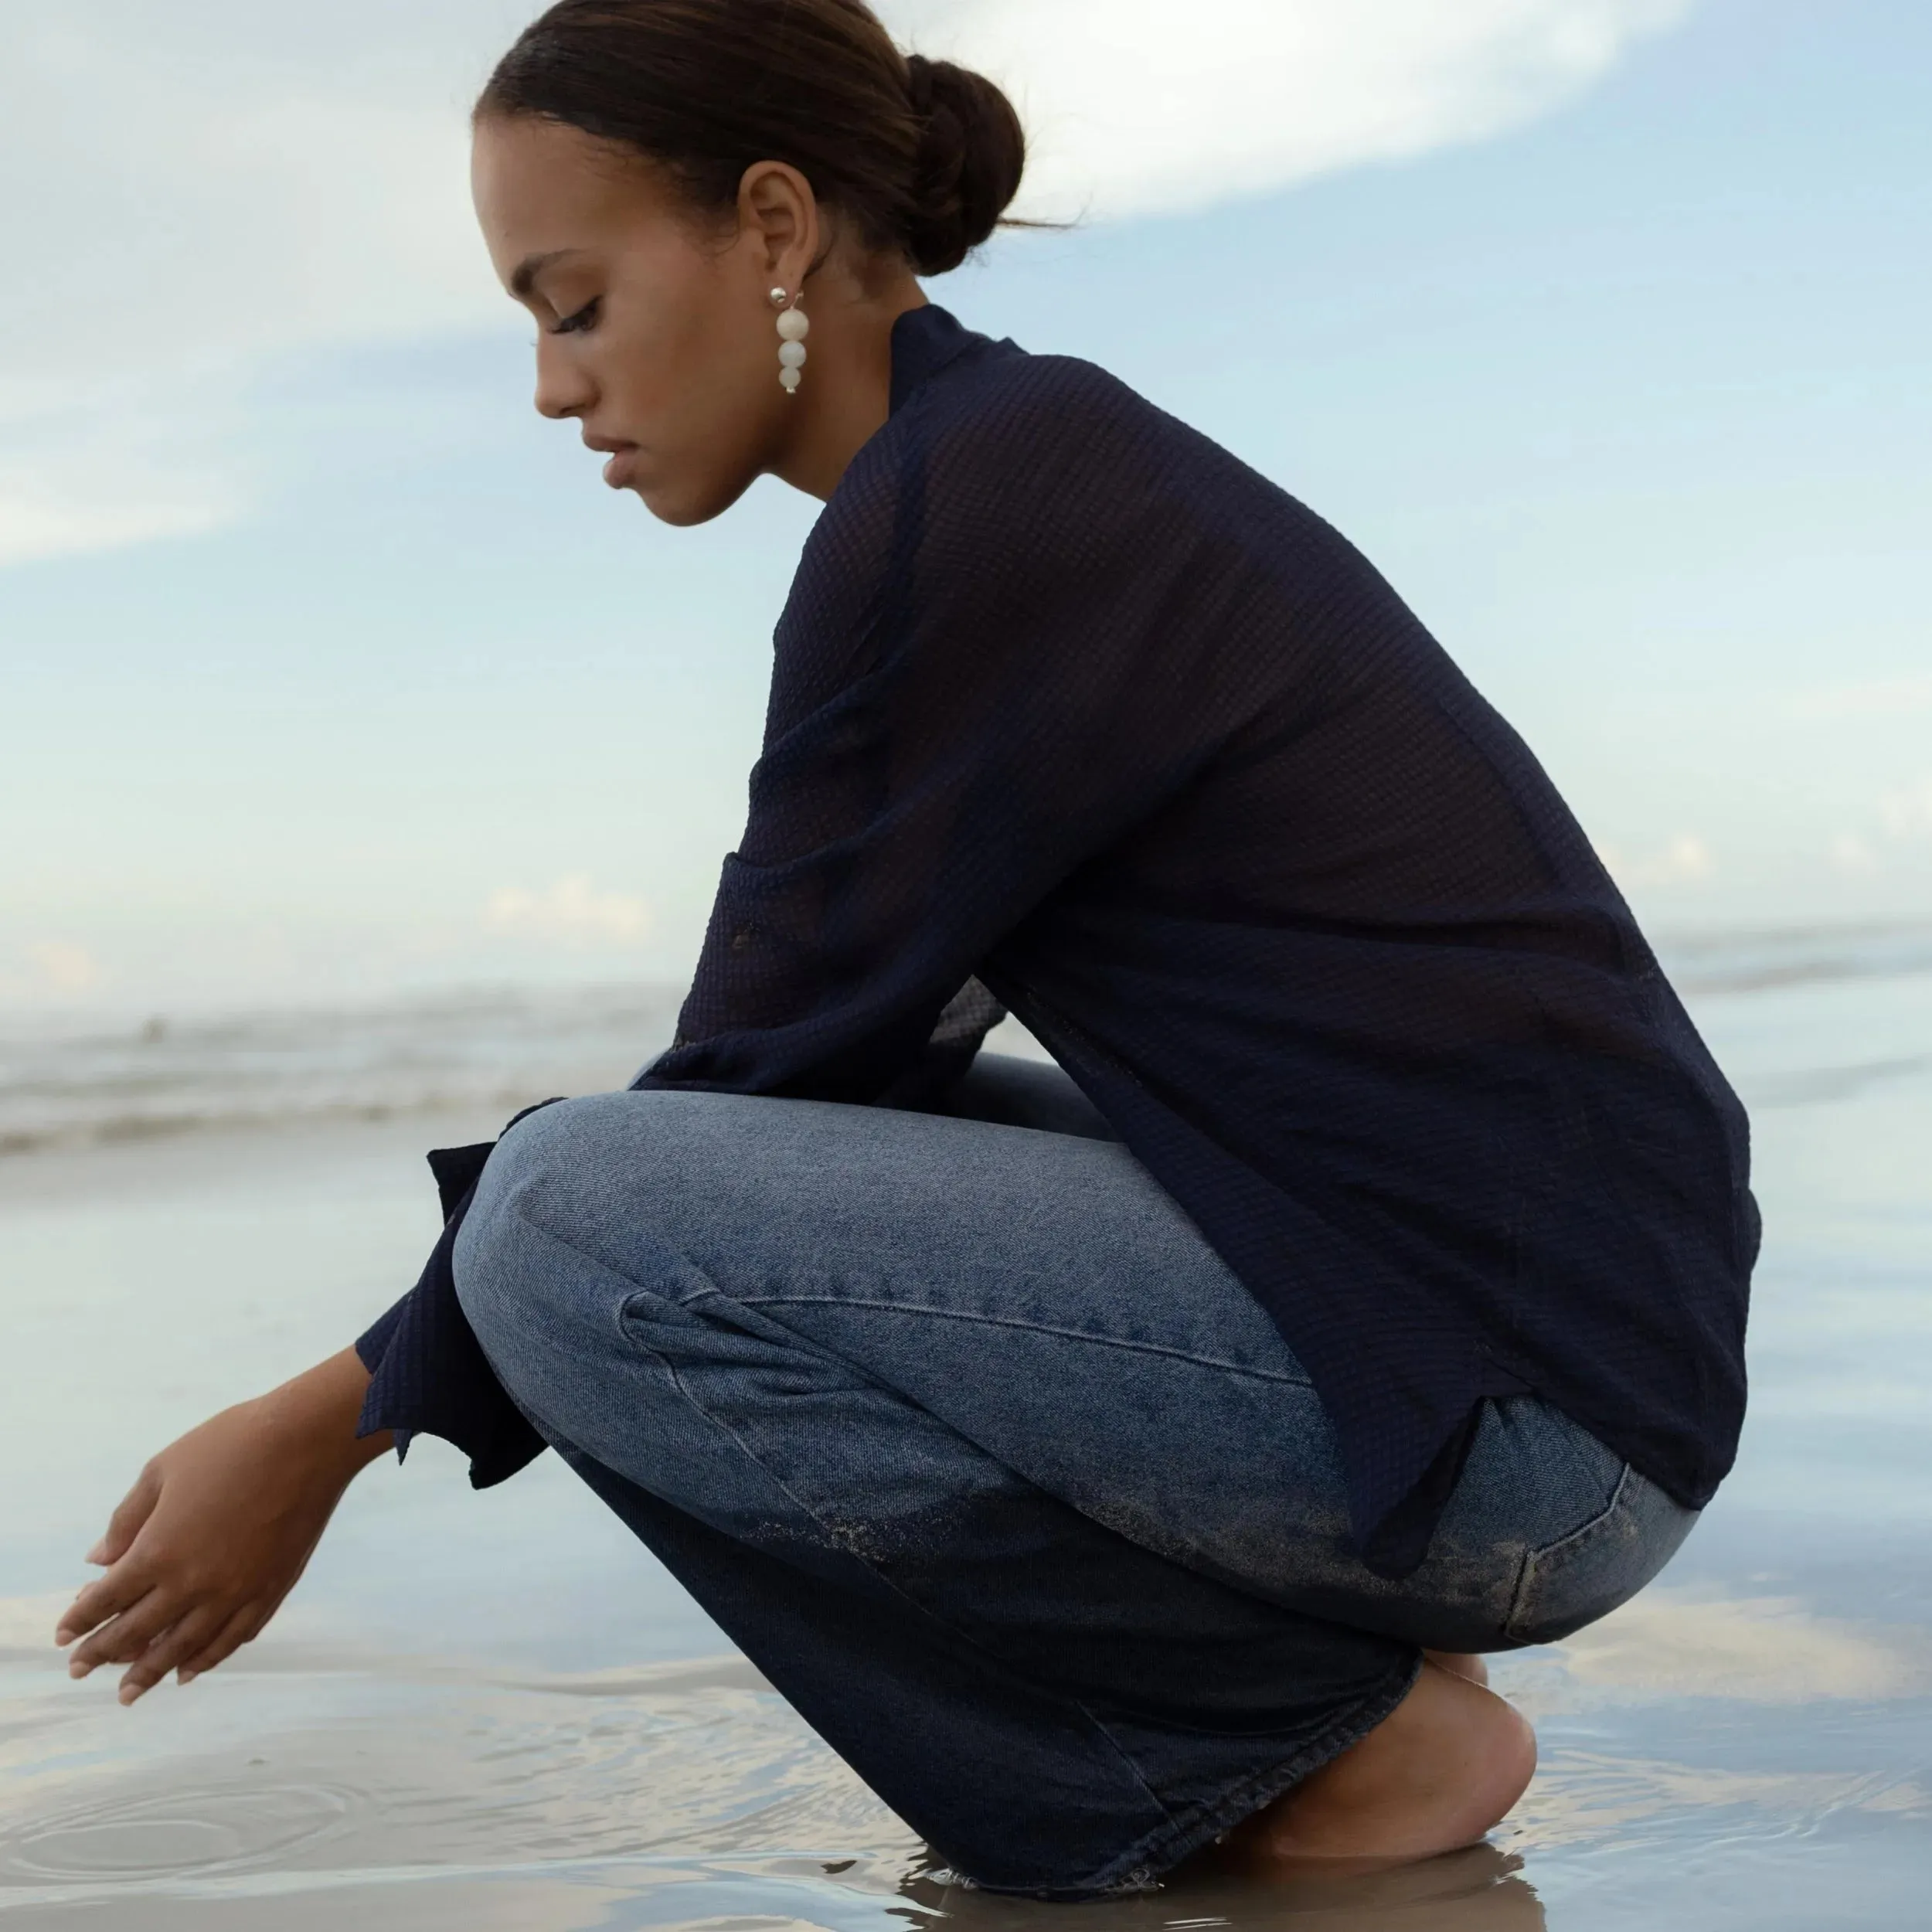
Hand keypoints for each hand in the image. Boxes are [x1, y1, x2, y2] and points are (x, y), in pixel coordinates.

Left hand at [55, 1348, 389, 1704]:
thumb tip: (100, 1559)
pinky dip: (207, 1659)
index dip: (80, 1619)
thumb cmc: (231, 1443)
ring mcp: (235, 1592)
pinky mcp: (271, 1591)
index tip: (63, 1635)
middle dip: (102, 1654)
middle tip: (79, 1671)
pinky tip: (189, 1670)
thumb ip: (127, 1519)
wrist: (309, 1440)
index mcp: (159, 1550)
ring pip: (182, 1649)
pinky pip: (232, 1639)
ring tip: (128, 1693)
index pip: (106, 1599)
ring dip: (149, 1673)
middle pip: (136, 1633)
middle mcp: (193, 1583)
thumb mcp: (163, 1469)